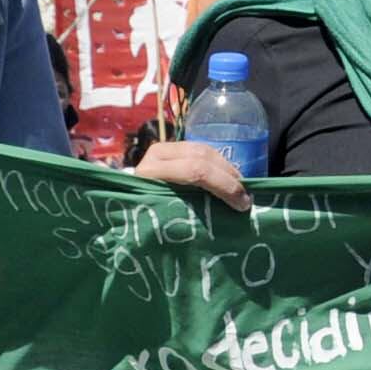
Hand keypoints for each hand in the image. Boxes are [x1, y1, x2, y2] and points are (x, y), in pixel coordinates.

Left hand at [134, 139, 250, 211]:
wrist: (125, 208)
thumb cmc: (143, 220)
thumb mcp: (162, 220)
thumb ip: (185, 214)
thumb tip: (226, 219)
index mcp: (150, 172)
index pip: (195, 170)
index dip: (223, 186)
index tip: (241, 205)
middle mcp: (156, 154)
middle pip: (203, 156)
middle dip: (229, 177)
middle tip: (246, 198)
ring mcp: (165, 149)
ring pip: (206, 150)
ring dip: (228, 170)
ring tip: (241, 189)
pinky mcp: (174, 150)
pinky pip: (203, 152)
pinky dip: (220, 166)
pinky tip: (230, 181)